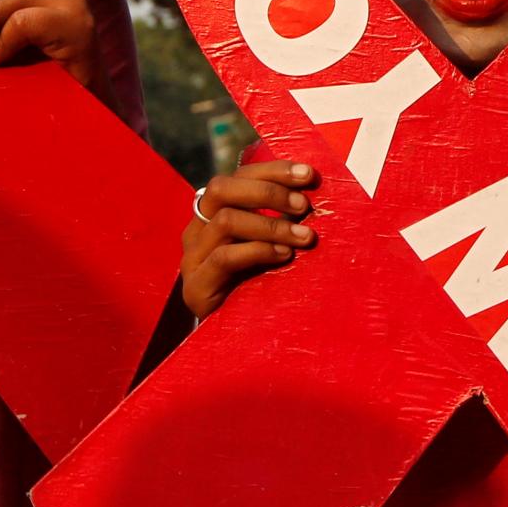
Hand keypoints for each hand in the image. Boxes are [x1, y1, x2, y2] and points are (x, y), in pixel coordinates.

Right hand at [182, 159, 317, 318]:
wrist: (231, 336)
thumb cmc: (257, 282)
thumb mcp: (268, 244)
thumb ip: (279, 218)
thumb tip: (315, 192)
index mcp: (212, 213)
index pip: (237, 176)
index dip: (273, 170)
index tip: (308, 174)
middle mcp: (197, 229)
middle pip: (222, 189)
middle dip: (269, 191)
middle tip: (304, 206)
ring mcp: (192, 258)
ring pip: (226, 220)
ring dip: (271, 225)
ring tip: (304, 236)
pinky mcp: (195, 286)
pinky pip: (225, 257)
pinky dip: (259, 251)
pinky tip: (284, 256)